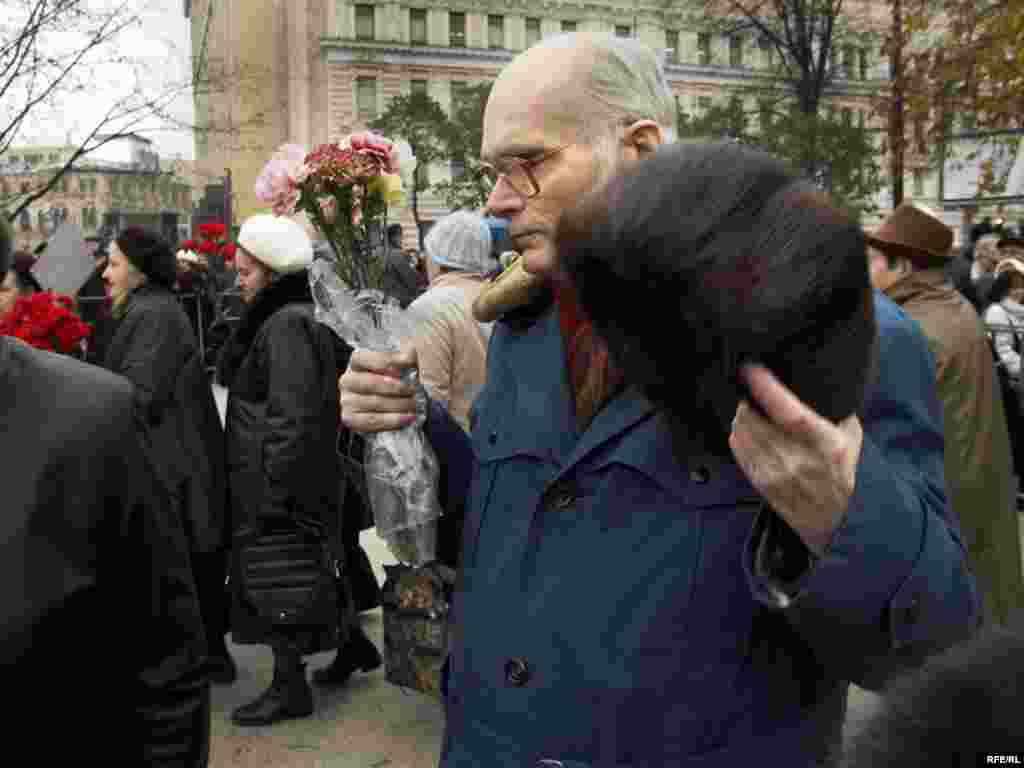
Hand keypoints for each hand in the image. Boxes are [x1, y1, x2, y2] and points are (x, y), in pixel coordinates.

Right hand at [339, 347, 418, 433]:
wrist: (388, 404)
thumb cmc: (394, 381)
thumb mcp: (399, 366)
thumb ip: (403, 359)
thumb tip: (410, 353)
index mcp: (356, 363)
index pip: (365, 358)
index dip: (386, 360)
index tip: (408, 361)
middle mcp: (348, 381)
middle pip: (372, 382)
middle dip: (398, 386)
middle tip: (415, 389)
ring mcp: (347, 401)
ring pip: (376, 403)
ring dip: (400, 404)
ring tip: (416, 404)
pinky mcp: (351, 419)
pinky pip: (373, 421)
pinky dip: (394, 420)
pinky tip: (408, 417)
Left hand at [729, 364, 863, 555]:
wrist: (833, 519)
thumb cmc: (842, 470)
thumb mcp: (851, 439)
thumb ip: (837, 412)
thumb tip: (818, 384)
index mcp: (826, 445)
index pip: (792, 414)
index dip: (769, 391)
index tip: (753, 372)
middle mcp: (799, 460)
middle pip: (757, 421)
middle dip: (748, 401)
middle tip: (751, 392)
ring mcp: (776, 474)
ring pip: (743, 433)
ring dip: (741, 417)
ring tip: (748, 409)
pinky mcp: (760, 483)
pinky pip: (739, 450)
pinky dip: (738, 435)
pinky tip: (744, 429)